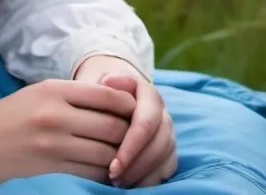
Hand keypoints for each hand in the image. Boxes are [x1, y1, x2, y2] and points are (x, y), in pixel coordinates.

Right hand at [0, 78, 136, 189]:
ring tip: (127, 159)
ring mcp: (52, 146)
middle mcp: (55, 116)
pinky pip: (91, 175)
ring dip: (121, 159)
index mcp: (53, 90)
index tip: (136, 112)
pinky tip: (107, 174)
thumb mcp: (38, 94)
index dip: (129, 105)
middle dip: (131, 135)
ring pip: (107, 155)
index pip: (107, 95)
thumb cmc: (8, 117)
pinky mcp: (50, 173)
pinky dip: (104, 176)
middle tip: (138, 140)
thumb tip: (116, 99)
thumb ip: (73, 95)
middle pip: (113, 126)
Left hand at [74, 56, 176, 187]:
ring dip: (143, 174)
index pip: (146, 124)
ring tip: (118, 184)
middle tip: (114, 179)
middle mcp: (162, 112)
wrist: (110, 96)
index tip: (112, 166)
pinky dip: (151, 180)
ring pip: (165, 158)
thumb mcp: (97, 84)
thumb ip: (102, 84)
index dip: (131, 147)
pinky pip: (167, 168)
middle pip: (159, 144)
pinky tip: (131, 186)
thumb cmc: (99, 92)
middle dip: (137, 166)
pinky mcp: (168, 149)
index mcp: (149, 94)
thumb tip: (107, 82)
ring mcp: (167, 132)